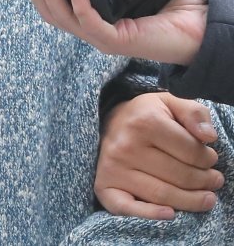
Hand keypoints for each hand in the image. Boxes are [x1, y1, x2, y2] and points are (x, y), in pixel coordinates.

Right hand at [23, 0, 207, 65]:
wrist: (201, 22)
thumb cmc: (172, 2)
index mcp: (94, 16)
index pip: (56, 5)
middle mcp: (93, 28)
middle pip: (51, 13)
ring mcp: (103, 37)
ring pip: (63, 19)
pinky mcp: (118, 41)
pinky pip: (91, 24)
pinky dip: (79, 5)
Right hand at [95, 92, 223, 219]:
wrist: (108, 121)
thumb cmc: (145, 114)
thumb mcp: (170, 102)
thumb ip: (194, 113)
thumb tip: (209, 137)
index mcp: (145, 121)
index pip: (191, 152)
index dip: (208, 158)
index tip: (211, 158)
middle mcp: (127, 145)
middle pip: (180, 176)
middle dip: (205, 181)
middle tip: (214, 181)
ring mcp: (114, 168)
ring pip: (163, 195)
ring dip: (191, 201)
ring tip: (207, 198)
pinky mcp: (104, 186)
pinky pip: (129, 208)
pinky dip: (151, 215)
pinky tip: (171, 214)